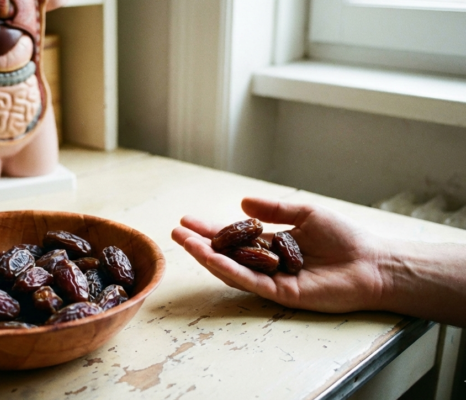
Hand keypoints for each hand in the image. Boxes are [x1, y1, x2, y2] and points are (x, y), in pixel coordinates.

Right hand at [171, 197, 390, 312]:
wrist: (372, 263)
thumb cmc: (345, 238)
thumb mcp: (306, 214)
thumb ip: (275, 210)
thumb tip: (242, 203)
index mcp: (272, 244)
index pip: (235, 237)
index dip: (211, 228)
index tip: (188, 219)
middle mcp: (267, 263)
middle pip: (226, 254)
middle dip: (199, 243)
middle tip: (175, 231)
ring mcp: (271, 280)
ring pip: (231, 269)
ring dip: (205, 255)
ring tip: (184, 241)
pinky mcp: (279, 294)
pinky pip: (247, 281)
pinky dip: (226, 269)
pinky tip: (209, 256)